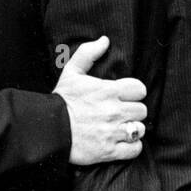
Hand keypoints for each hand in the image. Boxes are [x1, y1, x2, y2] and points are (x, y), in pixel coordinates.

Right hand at [53, 35, 147, 164]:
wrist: (48, 130)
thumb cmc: (61, 100)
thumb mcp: (71, 72)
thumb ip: (88, 53)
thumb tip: (105, 40)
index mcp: (109, 91)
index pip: (140, 89)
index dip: (134, 92)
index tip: (125, 96)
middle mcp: (114, 111)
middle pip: (142, 110)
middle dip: (133, 111)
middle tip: (121, 113)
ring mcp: (113, 132)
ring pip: (140, 129)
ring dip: (133, 129)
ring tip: (122, 128)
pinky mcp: (109, 151)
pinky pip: (135, 149)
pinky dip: (132, 147)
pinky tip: (123, 142)